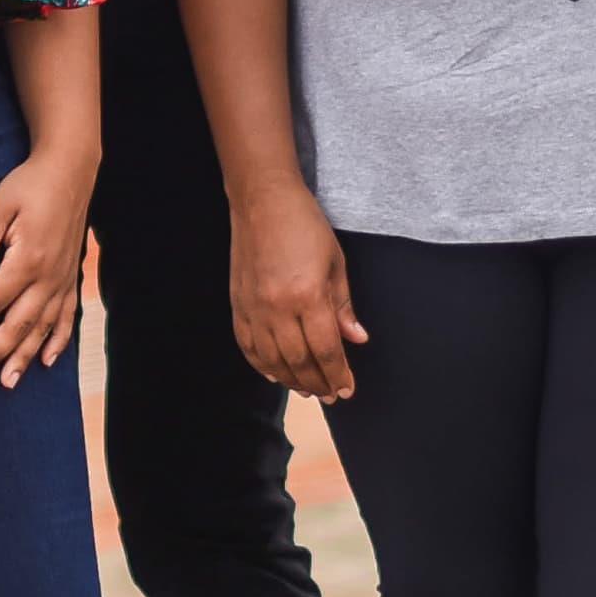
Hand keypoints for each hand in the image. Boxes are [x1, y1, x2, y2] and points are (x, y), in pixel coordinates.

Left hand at [0, 144, 98, 383]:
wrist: (71, 171)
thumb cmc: (30, 185)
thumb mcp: (0, 204)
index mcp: (28, 259)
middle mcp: (48, 277)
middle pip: (18, 324)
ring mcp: (63, 280)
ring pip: (43, 328)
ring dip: (24, 357)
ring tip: (8, 382)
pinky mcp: (71, 278)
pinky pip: (67, 318)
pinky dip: (58, 342)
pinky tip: (47, 361)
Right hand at [227, 185, 367, 404]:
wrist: (263, 201)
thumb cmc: (304, 225)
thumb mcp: (335, 262)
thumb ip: (343, 306)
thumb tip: (357, 339)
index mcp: (308, 296)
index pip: (326, 349)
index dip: (338, 374)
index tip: (347, 389)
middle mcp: (278, 308)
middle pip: (300, 361)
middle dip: (318, 383)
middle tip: (330, 395)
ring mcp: (254, 308)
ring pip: (272, 360)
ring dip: (292, 380)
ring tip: (307, 389)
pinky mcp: (238, 304)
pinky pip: (248, 346)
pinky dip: (261, 365)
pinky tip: (275, 374)